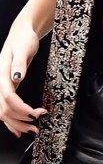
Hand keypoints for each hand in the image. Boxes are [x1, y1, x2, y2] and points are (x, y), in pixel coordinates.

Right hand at [0, 22, 44, 136]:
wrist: (21, 34)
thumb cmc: (24, 39)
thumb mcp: (24, 48)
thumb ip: (19, 63)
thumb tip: (17, 77)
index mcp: (1, 74)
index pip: (8, 97)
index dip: (21, 108)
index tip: (36, 114)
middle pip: (3, 109)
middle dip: (20, 119)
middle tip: (38, 125)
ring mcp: (0, 87)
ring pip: (2, 112)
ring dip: (16, 123)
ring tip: (33, 129)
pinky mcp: (5, 89)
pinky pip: (4, 108)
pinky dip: (10, 121)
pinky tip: (18, 129)